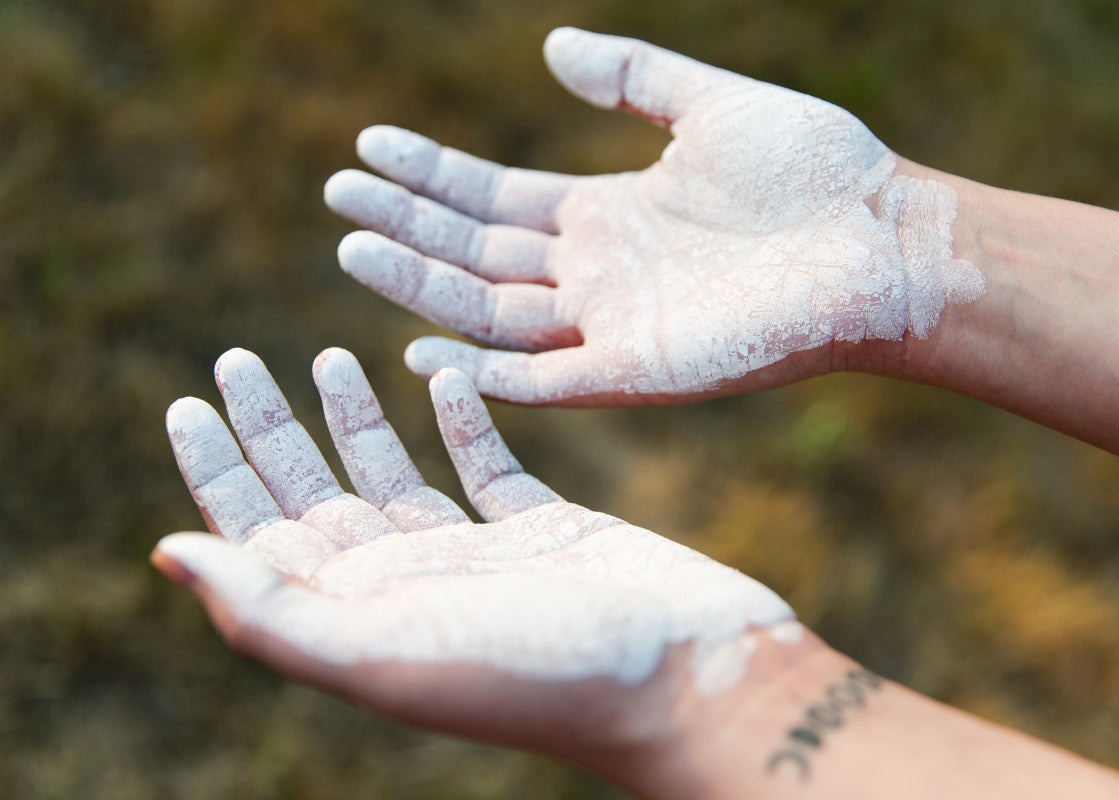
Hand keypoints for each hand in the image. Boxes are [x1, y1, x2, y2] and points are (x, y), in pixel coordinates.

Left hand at [153, 347, 797, 761]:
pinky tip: (443, 375)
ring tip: (319, 353)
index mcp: (365, 615)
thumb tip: (169, 553)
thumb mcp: (386, 652)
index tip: (187, 401)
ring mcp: (478, 556)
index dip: (220, 472)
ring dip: (354, 417)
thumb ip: (273, 612)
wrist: (685, 673)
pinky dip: (461, 418)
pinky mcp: (545, 529)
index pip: (265, 536)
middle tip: (234, 359)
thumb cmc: (540, 673)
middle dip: (273, 429)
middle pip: (319, 497)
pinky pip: (485, 466)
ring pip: (394, 475)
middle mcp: (411, 585)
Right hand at [324, 27, 982, 404]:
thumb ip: (632, 78)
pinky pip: (544, 383)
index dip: (433, 173)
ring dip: (421, 284)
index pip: (496, 199)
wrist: (886, 244)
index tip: (370, 144)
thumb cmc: (816, 174)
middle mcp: (597, 275)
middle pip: (476, 254)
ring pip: (491, 312)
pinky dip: (483, 377)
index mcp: (609, 216)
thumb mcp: (709, 104)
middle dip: (407, 223)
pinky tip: (421, 352)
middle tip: (339, 192)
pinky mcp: (637, 373)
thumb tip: (553, 47)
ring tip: (353, 242)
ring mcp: (612, 327)